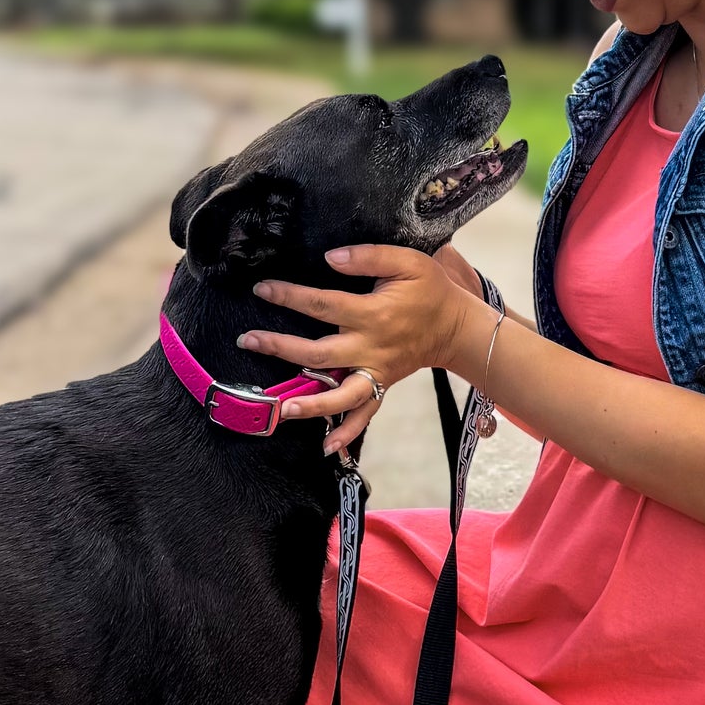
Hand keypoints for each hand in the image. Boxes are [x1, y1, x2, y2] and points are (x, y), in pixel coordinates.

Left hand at [237, 244, 489, 453]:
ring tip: (281, 409)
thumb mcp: (408, 261)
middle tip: (248, 340)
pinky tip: (327, 447)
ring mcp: (376, 372)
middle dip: (281, 348)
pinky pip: (365, 414)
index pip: (323, 305)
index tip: (262, 289)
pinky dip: (347, 432)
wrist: (456, 327)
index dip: (290, 296)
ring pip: (340, 394)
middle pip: (320, 354)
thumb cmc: (431, 290)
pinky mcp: (382, 385)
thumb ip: (369, 257)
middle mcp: (371, 348)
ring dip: (310, 404)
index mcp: (373, 314)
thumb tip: (331, 258)